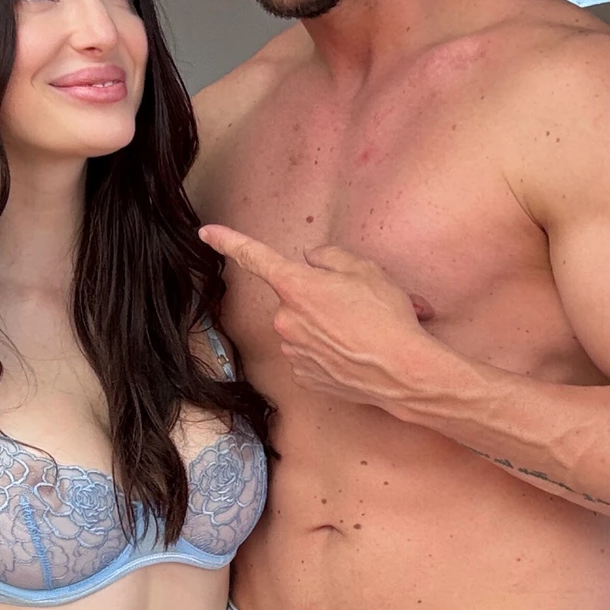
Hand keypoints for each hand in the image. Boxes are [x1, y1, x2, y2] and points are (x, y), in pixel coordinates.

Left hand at [199, 224, 435, 410]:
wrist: (402, 372)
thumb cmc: (386, 317)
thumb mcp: (366, 269)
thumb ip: (331, 258)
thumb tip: (312, 260)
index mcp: (296, 286)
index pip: (255, 257)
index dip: (229, 241)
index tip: (206, 233)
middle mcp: (285, 319)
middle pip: (296, 298)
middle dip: (321, 298)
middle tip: (359, 305)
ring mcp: (292, 350)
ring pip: (305, 327)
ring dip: (329, 326)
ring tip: (365, 332)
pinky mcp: (303, 376)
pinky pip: (311, 354)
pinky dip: (330, 351)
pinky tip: (357, 353)